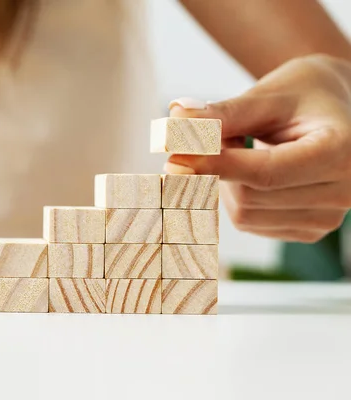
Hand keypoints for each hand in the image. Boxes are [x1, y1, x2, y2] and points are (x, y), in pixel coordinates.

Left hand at [165, 54, 350, 242]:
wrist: (331, 107)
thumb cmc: (300, 94)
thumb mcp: (265, 96)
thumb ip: (223, 113)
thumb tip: (175, 119)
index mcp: (341, 152)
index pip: (265, 173)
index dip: (215, 167)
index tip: (174, 159)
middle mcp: (344, 191)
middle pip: (249, 198)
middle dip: (219, 168)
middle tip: (218, 134)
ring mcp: (328, 217)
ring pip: (245, 215)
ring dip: (226, 183)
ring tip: (243, 149)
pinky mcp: (309, 230)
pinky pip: (250, 222)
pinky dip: (237, 196)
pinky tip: (253, 170)